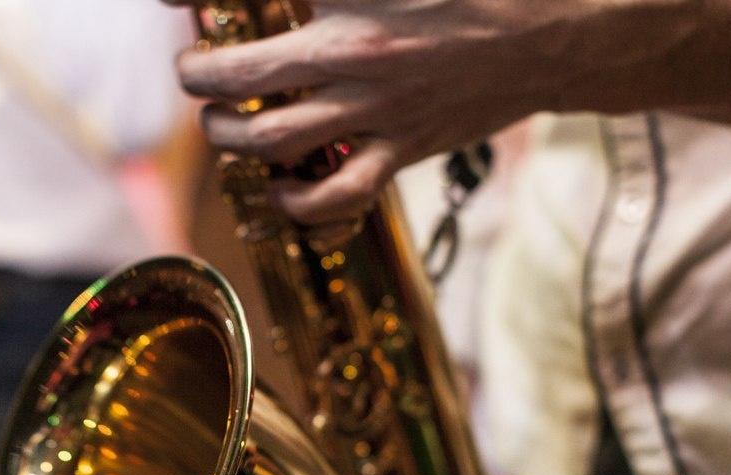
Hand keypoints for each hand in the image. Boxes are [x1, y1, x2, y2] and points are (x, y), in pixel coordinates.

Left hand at [170, 0, 730, 224]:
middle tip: (200, 74)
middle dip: (204, 88)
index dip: (193, 25)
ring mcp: (376, 121)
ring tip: (227, 123)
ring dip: (234, 140)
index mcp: (347, 22)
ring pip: (274, 150)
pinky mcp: (399, 155)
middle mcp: (354, 73)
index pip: (244, 43)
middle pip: (241, 98)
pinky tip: (281, 187)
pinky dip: (295, 201)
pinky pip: (335, 198)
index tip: (177, 18)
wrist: (553, 34)